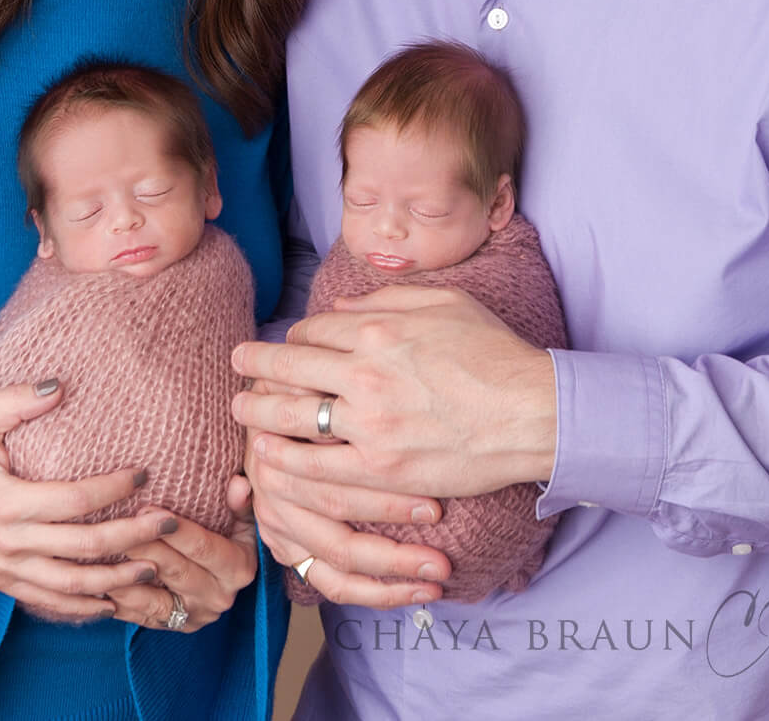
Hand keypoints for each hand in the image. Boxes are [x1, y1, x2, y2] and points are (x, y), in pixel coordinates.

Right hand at [0, 380, 179, 621]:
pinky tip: (112, 602)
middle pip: (84, 546)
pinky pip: (48, 602)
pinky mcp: (1, 583)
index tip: (145, 474)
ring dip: (117, 578)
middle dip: (134, 536)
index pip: (74, 500)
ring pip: (73, 584)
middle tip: (171, 523)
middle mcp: (8, 542)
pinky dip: (83, 607)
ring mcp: (5, 569)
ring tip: (155, 568)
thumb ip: (16, 401)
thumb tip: (60, 386)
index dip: (113, 488)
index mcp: (5, 502)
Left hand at [103, 474, 260, 631]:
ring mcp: (194, 615)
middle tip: (116, 527)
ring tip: (100, 557)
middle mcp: (219, 596)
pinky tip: (98, 584)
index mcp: (238, 568)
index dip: (176, 529)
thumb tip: (238, 484)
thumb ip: (241, 503)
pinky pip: (141, 617)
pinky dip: (119, 602)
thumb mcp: (243, 519)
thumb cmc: (230, 534)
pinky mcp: (172, 626)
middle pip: (175, 571)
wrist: (223, 577)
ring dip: (126, 579)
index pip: (203, 547)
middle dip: (145, 547)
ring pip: (153, 599)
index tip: (146, 506)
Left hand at [233, 287, 556, 499]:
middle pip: (288, 367)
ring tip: (240, 410)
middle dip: (254, 364)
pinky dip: (286, 459)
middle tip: (236, 365)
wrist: (532, 412)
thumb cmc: (494, 353)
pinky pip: (318, 466)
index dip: (293, 337)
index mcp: (378, 330)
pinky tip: (267, 455)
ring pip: (292, 416)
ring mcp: (370, 424)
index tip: (286, 345)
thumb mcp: (444, 303)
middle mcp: (365, 374)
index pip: (313, 330)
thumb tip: (338, 310)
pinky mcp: (382, 468)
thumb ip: (386, 301)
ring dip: (257, 411)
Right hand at [241, 405, 447, 609]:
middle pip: (338, 529)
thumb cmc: (296, 393)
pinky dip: (375, 594)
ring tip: (438, 578)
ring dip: (391, 575)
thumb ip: (322, 396)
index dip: (386, 501)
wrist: (258, 420)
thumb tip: (356, 415)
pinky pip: (333, 583)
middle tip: (443, 554)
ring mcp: (280, 527)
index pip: (335, 487)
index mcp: (281, 454)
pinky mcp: (289, 551)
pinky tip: (415, 593)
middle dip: (396, 544)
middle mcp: (276, 495)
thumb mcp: (304, 384)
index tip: (437, 508)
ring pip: (337, 562)